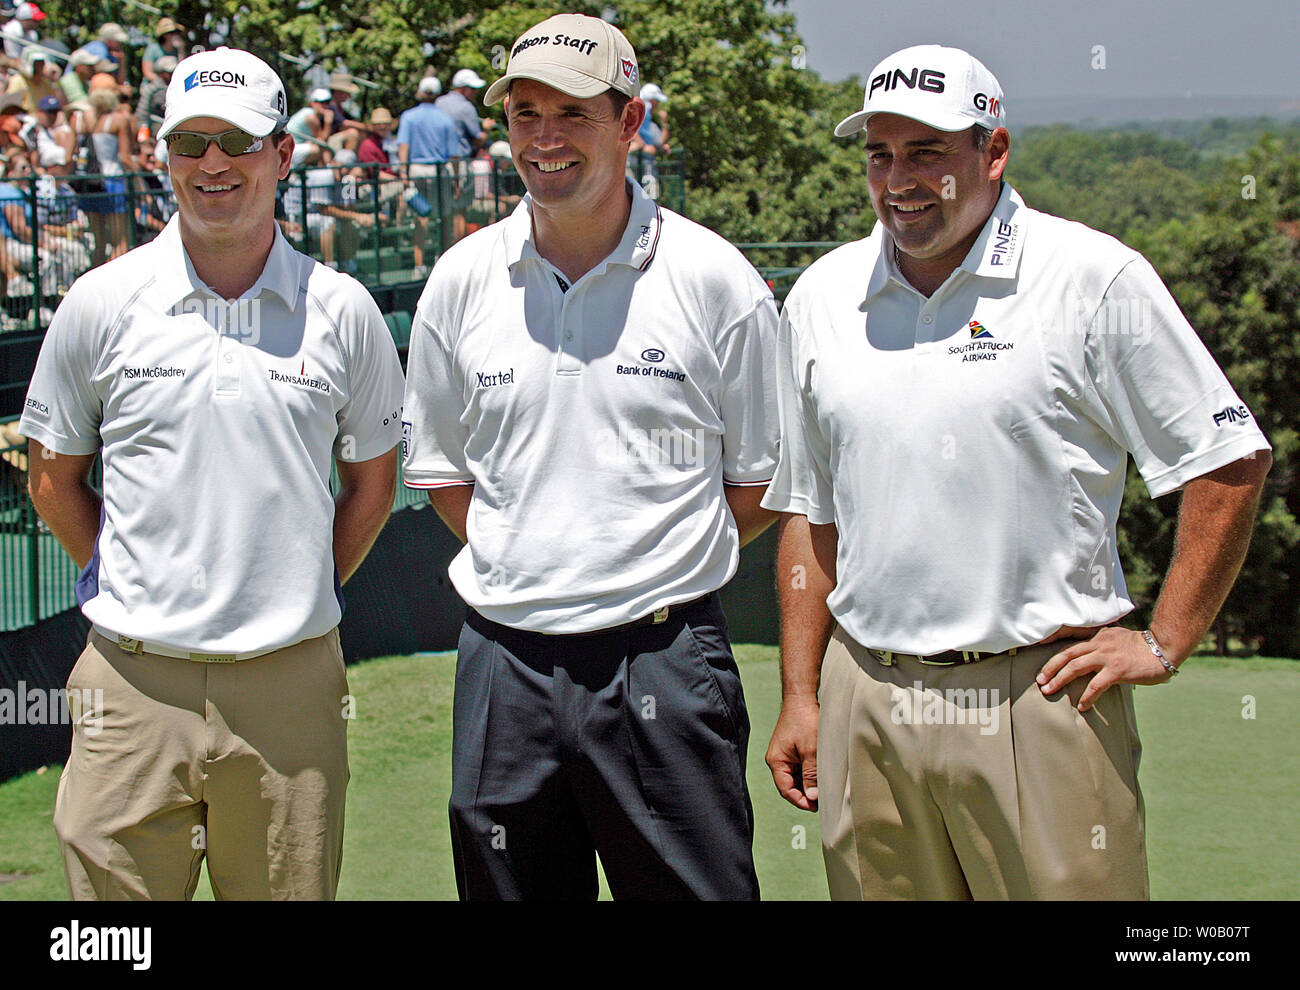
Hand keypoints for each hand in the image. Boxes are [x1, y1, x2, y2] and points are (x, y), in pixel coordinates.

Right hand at [766, 700, 818, 810]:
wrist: (802, 699)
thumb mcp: (811, 750)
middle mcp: (778, 760)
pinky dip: (809, 774)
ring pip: (796, 778)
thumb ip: (811, 774)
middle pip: (790, 785)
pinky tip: (821, 776)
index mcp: (776, 761)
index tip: (816, 807)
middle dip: (805, 794)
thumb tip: (813, 796)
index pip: (786, 789)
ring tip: (824, 789)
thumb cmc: (804, 721)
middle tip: (823, 800)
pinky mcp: (793, 750)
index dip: (800, 801)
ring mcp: (785, 755)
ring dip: (808, 784)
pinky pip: (800, 768)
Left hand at [1036, 625, 1175, 711]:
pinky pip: (1096, 685)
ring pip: (1075, 667)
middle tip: (1040, 679)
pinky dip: (1087, 696)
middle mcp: (1099, 643)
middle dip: (1050, 667)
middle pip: (1067, 654)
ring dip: (1059, 680)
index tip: (1038, 647)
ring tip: (1049, 690)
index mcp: (1098, 635)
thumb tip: (1089, 655)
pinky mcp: (1117, 670)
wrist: (1163, 648)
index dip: (1053, 640)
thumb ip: (1102, 643)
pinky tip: (1082, 706)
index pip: (1070, 636)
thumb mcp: (1117, 637)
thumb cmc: (1141, 647)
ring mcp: (1107, 656)